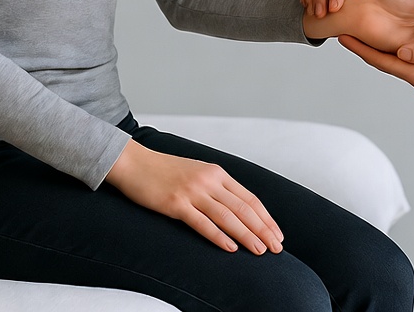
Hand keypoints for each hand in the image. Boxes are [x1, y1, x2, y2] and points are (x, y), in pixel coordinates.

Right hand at [105, 140, 283, 253]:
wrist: (135, 162)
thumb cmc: (166, 171)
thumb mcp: (198, 173)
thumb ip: (217, 188)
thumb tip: (238, 209)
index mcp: (217, 173)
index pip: (249, 198)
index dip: (266, 218)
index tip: (277, 234)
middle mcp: (209, 180)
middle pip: (243, 208)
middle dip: (263, 229)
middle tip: (277, 248)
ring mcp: (192, 191)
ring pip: (227, 216)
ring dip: (246, 235)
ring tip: (260, 251)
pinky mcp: (175, 203)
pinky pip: (201, 222)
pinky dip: (218, 236)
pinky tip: (230, 248)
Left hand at [339, 27, 413, 89]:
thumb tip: (401, 54)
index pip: (382, 61)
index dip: (363, 49)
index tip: (344, 37)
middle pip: (380, 60)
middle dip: (363, 47)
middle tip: (342, 33)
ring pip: (386, 56)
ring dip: (371, 45)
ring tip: (353, 32)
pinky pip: (397, 51)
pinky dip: (383, 44)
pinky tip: (372, 34)